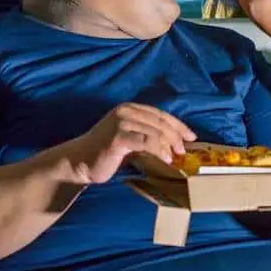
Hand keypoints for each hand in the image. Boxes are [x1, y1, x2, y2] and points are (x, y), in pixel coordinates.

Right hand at [63, 103, 195, 183]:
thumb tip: (174, 145)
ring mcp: (121, 122)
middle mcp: (126, 111)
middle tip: (184, 151)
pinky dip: (159, 150)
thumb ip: (147, 136)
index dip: (178, 125)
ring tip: (175, 158)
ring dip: (169, 145)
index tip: (191, 137)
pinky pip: (146, 142)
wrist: (79, 162)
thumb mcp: (130, 140)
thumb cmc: (106, 154)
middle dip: (176, 136)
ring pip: (155, 131)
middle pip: (160, 121)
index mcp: (130, 108)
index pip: (160, 114)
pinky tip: (166, 160)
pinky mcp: (118, 136)